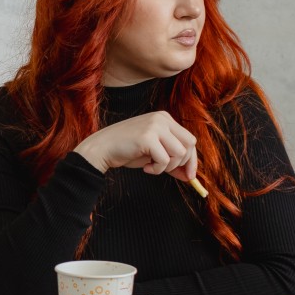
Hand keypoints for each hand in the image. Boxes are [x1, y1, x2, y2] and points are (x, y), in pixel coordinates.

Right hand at [73, 111, 197, 180]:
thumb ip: (171, 158)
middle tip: (169, 172)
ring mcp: (155, 126)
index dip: (192, 159)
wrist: (102, 148)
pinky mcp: (148, 137)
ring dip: (168, 167)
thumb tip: (190, 176)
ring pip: (180, 153)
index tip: (189, 175)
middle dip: (183, 163)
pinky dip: (157, 170)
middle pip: (189, 144)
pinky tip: (146, 168)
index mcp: (164, 118)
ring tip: (153, 167)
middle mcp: (162, 119)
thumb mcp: (153, 151)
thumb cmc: (127, 150)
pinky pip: (165, 160)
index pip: (189, 139)